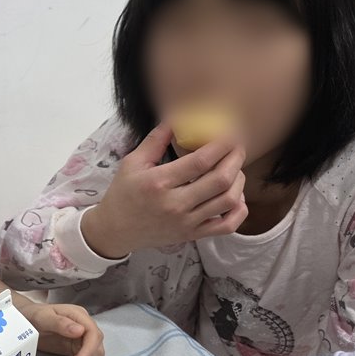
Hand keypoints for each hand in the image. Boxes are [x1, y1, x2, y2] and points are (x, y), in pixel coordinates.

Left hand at [24, 302, 104, 355]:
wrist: (27, 321)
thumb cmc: (33, 316)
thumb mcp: (42, 316)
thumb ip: (59, 322)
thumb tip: (80, 331)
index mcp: (80, 317)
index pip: (94, 335)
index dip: (89, 351)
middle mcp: (87, 329)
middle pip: (97, 351)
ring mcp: (85, 342)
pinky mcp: (80, 353)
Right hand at [81, 123, 247, 258]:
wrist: (115, 230)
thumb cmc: (123, 194)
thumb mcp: (132, 163)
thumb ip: (155, 140)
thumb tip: (175, 119)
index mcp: (158, 183)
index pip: (200, 161)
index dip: (221, 145)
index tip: (230, 134)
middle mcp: (175, 204)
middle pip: (220, 179)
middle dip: (235, 158)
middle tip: (238, 146)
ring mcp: (186, 222)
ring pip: (227, 200)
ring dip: (239, 180)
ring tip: (234, 168)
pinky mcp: (192, 235)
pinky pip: (227, 226)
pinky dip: (239, 210)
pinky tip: (235, 197)